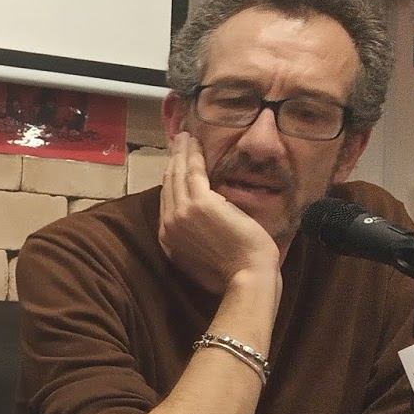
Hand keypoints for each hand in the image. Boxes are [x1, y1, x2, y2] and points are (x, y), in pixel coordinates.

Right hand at [159, 132, 280, 292]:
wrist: (247, 275)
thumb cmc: (234, 271)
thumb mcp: (204, 257)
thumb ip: (194, 238)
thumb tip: (201, 222)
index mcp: (168, 240)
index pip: (167, 202)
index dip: (170, 180)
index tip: (175, 165)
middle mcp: (168, 225)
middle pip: (168, 185)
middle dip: (172, 161)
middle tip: (177, 143)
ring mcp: (181, 213)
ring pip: (177, 175)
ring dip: (181, 153)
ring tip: (185, 138)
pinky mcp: (199, 203)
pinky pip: (193, 172)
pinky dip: (193, 155)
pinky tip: (194, 143)